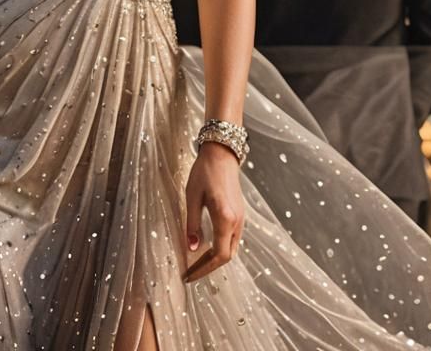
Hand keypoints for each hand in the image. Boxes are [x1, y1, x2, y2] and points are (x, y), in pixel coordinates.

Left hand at [182, 142, 244, 283]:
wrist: (222, 154)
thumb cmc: (204, 172)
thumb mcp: (192, 197)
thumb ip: (192, 224)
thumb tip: (191, 249)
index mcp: (226, 219)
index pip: (218, 256)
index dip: (203, 269)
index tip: (189, 275)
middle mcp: (237, 222)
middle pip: (227, 256)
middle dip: (209, 267)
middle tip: (190, 271)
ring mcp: (241, 219)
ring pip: (230, 248)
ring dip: (214, 258)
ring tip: (195, 262)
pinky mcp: (240, 214)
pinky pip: (232, 239)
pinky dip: (220, 247)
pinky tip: (206, 246)